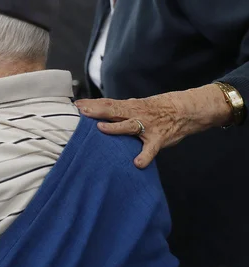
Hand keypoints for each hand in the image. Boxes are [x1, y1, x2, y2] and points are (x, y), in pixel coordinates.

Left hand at [75, 85, 231, 168]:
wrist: (189, 110)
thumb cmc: (163, 108)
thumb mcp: (142, 104)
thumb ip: (126, 108)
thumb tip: (108, 106)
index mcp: (132, 107)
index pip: (109, 103)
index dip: (93, 103)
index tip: (77, 103)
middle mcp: (137, 114)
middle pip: (114, 111)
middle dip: (97, 111)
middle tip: (82, 110)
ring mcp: (148, 127)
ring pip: (129, 126)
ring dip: (115, 128)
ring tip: (101, 129)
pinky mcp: (158, 139)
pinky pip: (151, 149)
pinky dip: (145, 156)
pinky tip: (137, 163)